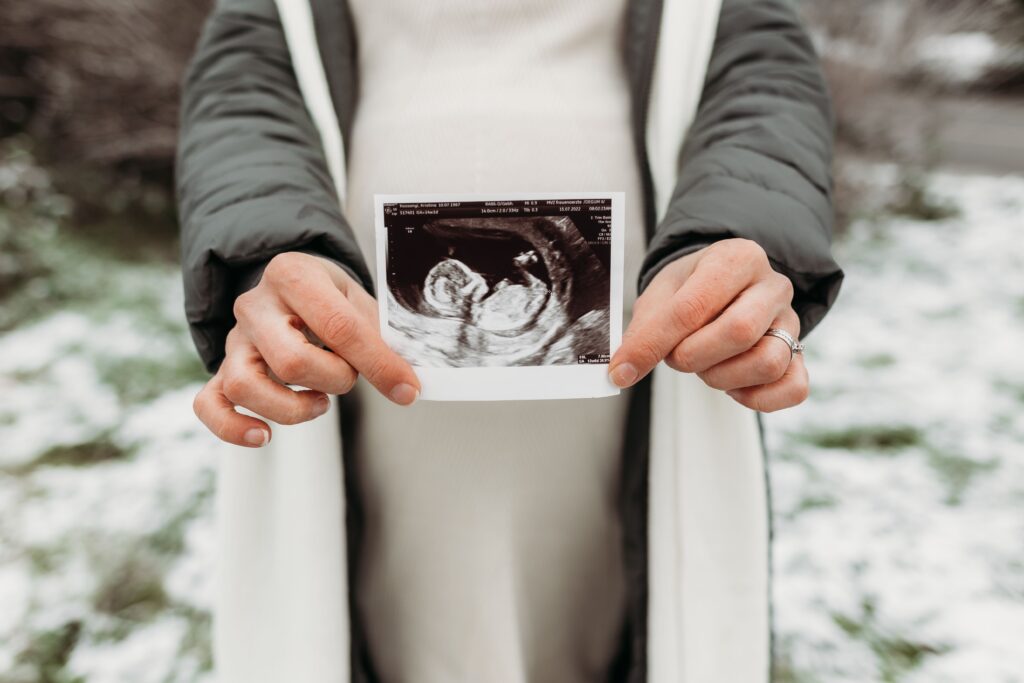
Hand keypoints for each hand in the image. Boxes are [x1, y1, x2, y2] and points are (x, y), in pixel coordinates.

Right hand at [193, 252, 419, 446]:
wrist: (293, 285)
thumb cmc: (333, 298)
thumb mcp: (361, 302)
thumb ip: (380, 337)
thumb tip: (407, 385)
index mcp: (295, 275)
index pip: (339, 327)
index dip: (379, 365)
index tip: (406, 390)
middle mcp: (256, 304)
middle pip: (291, 362)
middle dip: (334, 381)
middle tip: (349, 376)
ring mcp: (235, 338)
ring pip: (245, 386)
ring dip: (292, 408)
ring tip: (320, 402)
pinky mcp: (223, 367)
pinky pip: (210, 403)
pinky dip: (232, 427)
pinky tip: (264, 436)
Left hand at [608, 238, 807, 411]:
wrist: (722, 286)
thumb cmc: (691, 289)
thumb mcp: (660, 296)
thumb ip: (645, 330)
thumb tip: (623, 371)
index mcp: (736, 258)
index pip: (693, 308)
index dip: (654, 344)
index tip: (623, 369)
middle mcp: (773, 285)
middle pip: (740, 332)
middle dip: (694, 357)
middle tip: (676, 357)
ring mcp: (791, 321)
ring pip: (768, 362)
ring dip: (722, 378)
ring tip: (704, 366)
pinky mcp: (800, 354)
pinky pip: (794, 387)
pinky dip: (759, 399)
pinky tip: (733, 387)